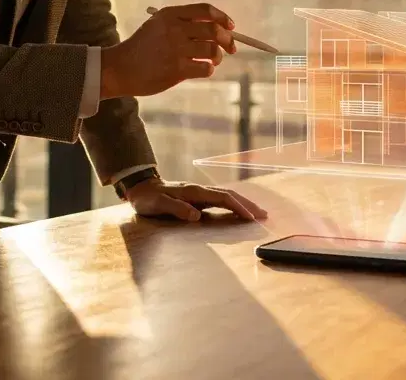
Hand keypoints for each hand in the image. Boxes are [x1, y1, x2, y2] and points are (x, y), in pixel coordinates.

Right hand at [100, 3, 235, 98]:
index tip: (230, 27)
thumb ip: (183, 23)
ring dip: (218, 57)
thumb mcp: (158, 26)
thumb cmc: (142, 48)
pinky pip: (206, 68)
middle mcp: (174, 28)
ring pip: (213, 50)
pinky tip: (202, 69)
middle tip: (232, 48)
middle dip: (228, 40)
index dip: (222, 18)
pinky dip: (209, 69)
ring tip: (213, 61)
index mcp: (170, 14)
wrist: (120, 68)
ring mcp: (176, 49)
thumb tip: (218, 29)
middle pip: (214, 30)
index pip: (205, 11)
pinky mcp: (176, 69)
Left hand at [125, 178, 268, 221]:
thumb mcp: (158, 205)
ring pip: (227, 196)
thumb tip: (196, 216)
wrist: (141, 187)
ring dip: (243, 204)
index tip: (250, 217)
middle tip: (264, 215)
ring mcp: (200, 193)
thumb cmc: (148, 199)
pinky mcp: (198, 197)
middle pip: (230, 195)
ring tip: (258, 213)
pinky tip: (239, 210)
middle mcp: (200, 190)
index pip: (222, 198)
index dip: (238, 207)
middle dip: (248, 204)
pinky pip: (221, 199)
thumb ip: (176, 209)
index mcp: (194, 192)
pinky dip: (234, 204)